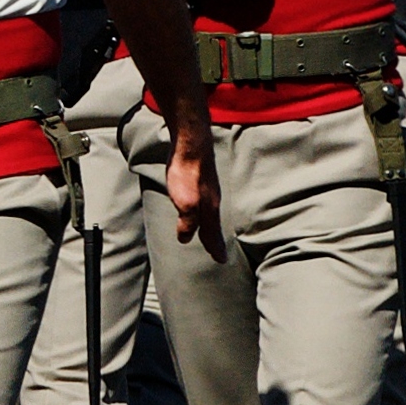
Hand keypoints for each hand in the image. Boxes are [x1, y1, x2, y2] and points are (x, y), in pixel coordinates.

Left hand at [164, 106, 225, 260]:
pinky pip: (203, 201)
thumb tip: (185, 238)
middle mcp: (212, 200)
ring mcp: (207, 188)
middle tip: (217, 252)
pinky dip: (202, 211)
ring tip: (208, 233)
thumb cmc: (188, 172)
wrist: (191, 143)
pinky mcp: (200, 179)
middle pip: (214, 225)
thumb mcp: (185, 202)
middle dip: (215, 240)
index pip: (213, 234)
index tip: (221, 261)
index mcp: (210, 209)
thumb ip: (187, 222)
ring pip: (209, 213)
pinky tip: (198, 206)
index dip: (215, 248)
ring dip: (209, 226)